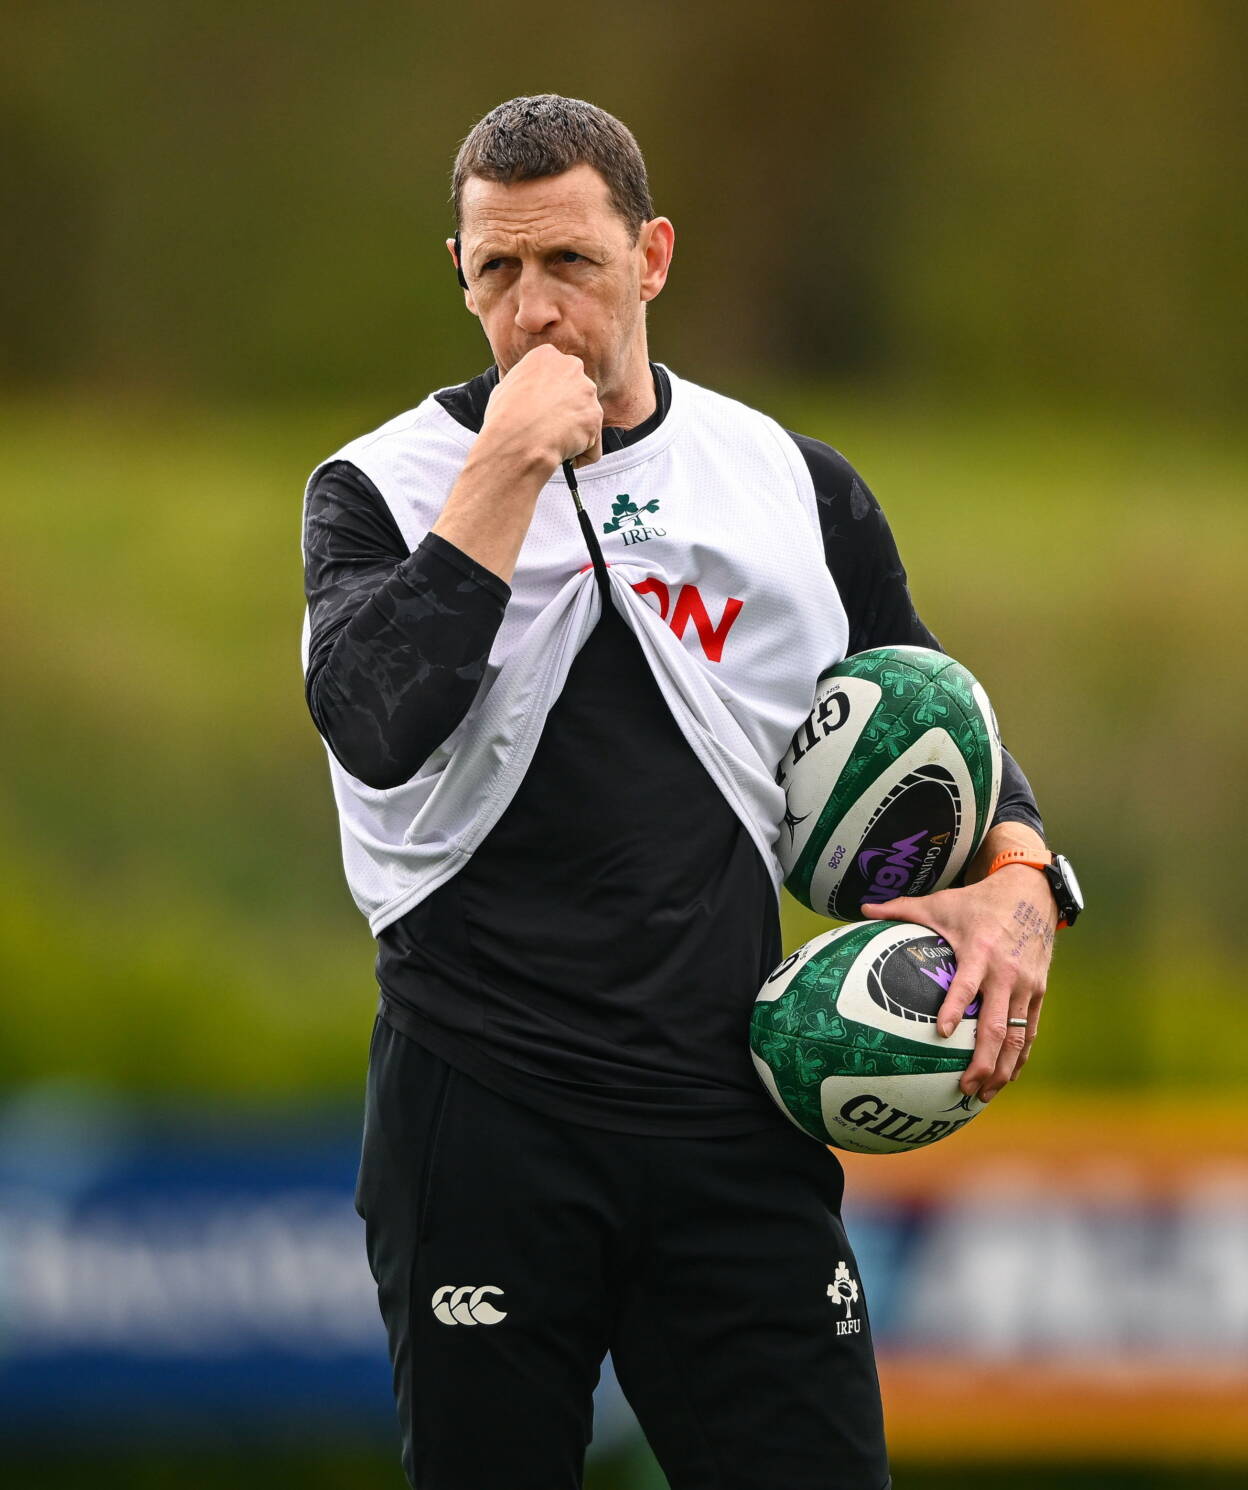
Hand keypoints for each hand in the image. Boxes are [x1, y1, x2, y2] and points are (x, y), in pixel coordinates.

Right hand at [482, 344, 602, 473]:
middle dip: (567, 411)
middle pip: (576, 392)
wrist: (518, 442)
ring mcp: (587, 393)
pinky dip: (583, 453)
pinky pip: (593, 441)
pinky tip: (567, 459)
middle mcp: (572, 367)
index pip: (557, 373)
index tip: (541, 410)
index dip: (550, 395)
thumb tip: (525, 390)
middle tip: (550, 429)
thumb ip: (524, 383)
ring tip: (555, 446)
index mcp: (547, 356)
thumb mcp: (506, 388)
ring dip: (575, 432)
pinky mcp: (595, 418)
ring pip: (586, 416)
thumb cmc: (504, 418)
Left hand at [860, 864, 1055, 1100]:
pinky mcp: (1038, 992)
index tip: (940, 1033)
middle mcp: (1006, 972)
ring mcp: (1026, 985)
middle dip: (983, 1061)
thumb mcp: (940, 901)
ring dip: (1002, 1068)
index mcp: (980, 951)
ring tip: (984, 1094)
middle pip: (997, 1025)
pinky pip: (1029, 1030)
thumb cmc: (977, 901)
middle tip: (965, 1087)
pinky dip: (1019, 1056)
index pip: (966, 984)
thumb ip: (900, 909)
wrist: (1031, 893)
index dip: (955, 1007)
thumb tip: (860, 909)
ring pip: (1017, 1036)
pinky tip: (1006, 1077)